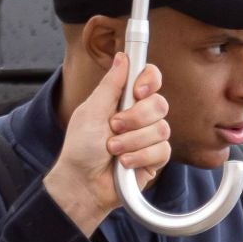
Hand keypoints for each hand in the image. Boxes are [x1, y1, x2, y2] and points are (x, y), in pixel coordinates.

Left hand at [43, 53, 171, 233]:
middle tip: (113, 127)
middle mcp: (140, 116)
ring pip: (161, 128)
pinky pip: (162, 150)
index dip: (149, 80)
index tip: (137, 91)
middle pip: (159, 103)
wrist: (82, 184)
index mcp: (124, 100)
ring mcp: (149, 138)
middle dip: (135, 118)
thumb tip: (123, 57)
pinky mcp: (155, 159)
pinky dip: (139, 157)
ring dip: (132, 141)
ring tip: (112, 150)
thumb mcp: (91, 111)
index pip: (150, 79)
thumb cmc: (80, 149)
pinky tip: (124, 164)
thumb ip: (110, 85)